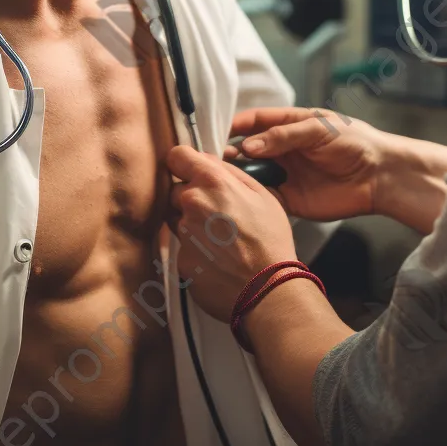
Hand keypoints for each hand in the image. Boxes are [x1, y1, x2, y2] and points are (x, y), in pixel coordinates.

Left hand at [166, 145, 297, 322]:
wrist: (268, 289)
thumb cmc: (270, 240)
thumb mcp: (262, 194)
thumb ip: (230, 172)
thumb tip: (208, 161)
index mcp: (211, 181)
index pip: (176, 156)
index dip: (184, 163)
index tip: (191, 171)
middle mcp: (191, 203)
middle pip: (176, 190)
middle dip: (191, 197)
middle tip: (217, 213)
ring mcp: (183, 233)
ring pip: (177, 219)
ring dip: (192, 224)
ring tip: (221, 238)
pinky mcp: (180, 259)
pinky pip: (182, 247)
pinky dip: (195, 250)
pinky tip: (217, 257)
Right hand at [227, 107, 386, 220]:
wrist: (379, 176)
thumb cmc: (353, 142)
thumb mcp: (318, 130)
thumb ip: (283, 136)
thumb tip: (248, 146)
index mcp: (290, 125)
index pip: (256, 121)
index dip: (236, 124)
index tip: (217, 131)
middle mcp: (283, 149)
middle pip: (249, 148)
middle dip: (231, 151)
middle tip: (215, 158)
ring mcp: (285, 174)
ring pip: (252, 173)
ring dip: (237, 174)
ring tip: (220, 177)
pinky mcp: (290, 199)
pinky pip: (265, 197)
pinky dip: (250, 197)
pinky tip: (238, 196)